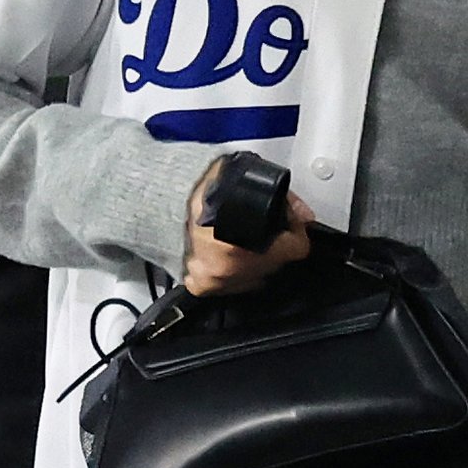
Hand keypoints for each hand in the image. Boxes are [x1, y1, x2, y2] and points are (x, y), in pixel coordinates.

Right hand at [181, 161, 313, 296]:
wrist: (162, 200)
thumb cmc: (201, 190)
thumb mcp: (247, 180)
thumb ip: (283, 199)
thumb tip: (305, 215)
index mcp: (241, 245)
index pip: (295, 249)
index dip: (296, 231)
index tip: (290, 224)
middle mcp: (228, 268)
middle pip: (277, 263)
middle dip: (275, 245)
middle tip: (262, 228)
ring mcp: (215, 281)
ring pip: (257, 276)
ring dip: (256, 260)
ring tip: (241, 238)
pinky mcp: (203, 286)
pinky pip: (233, 284)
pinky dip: (235, 271)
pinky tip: (229, 252)